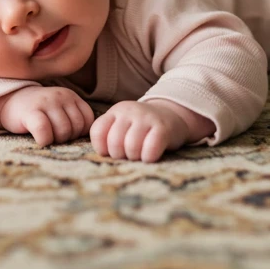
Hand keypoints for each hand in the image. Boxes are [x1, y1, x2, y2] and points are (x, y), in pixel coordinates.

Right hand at [0, 85, 94, 145]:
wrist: (10, 100)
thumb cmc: (39, 111)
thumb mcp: (60, 108)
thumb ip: (74, 118)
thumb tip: (89, 139)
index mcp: (71, 96)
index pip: (87, 120)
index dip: (79, 133)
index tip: (66, 133)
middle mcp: (61, 96)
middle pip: (76, 128)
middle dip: (66, 138)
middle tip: (54, 136)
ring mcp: (46, 102)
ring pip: (63, 131)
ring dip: (55, 140)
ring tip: (46, 136)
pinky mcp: (31, 112)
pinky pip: (44, 131)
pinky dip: (44, 140)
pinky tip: (39, 139)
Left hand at [90, 99, 209, 162]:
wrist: (172, 116)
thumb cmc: (142, 129)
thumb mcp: (122, 125)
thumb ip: (109, 136)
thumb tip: (102, 157)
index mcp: (116, 111)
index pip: (97, 131)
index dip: (102, 148)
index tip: (112, 151)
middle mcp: (129, 111)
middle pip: (114, 143)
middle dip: (120, 156)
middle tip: (129, 155)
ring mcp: (146, 118)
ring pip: (131, 146)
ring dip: (135, 158)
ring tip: (140, 155)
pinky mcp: (163, 128)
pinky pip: (150, 148)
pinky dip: (148, 157)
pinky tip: (150, 156)